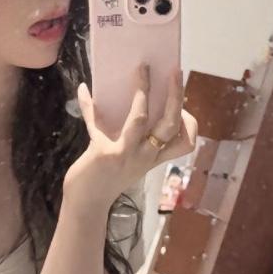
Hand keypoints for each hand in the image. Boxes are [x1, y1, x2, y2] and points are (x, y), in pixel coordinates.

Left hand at [66, 66, 197, 212]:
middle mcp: (146, 156)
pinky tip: (83, 90)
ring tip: (142, 70)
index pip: (185, 143)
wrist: (86, 202)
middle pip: (170, 124)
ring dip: (142, 90)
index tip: (184, 107)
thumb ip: (128, 134)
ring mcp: (126, 154)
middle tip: (175, 72)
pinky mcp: (105, 153)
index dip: (189, 124)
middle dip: (176, 96)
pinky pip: (97, 122)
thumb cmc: (107, 178)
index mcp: (154, 157)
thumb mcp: (127, 158)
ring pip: (142, 118)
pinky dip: (88, 104)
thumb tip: (125, 100)